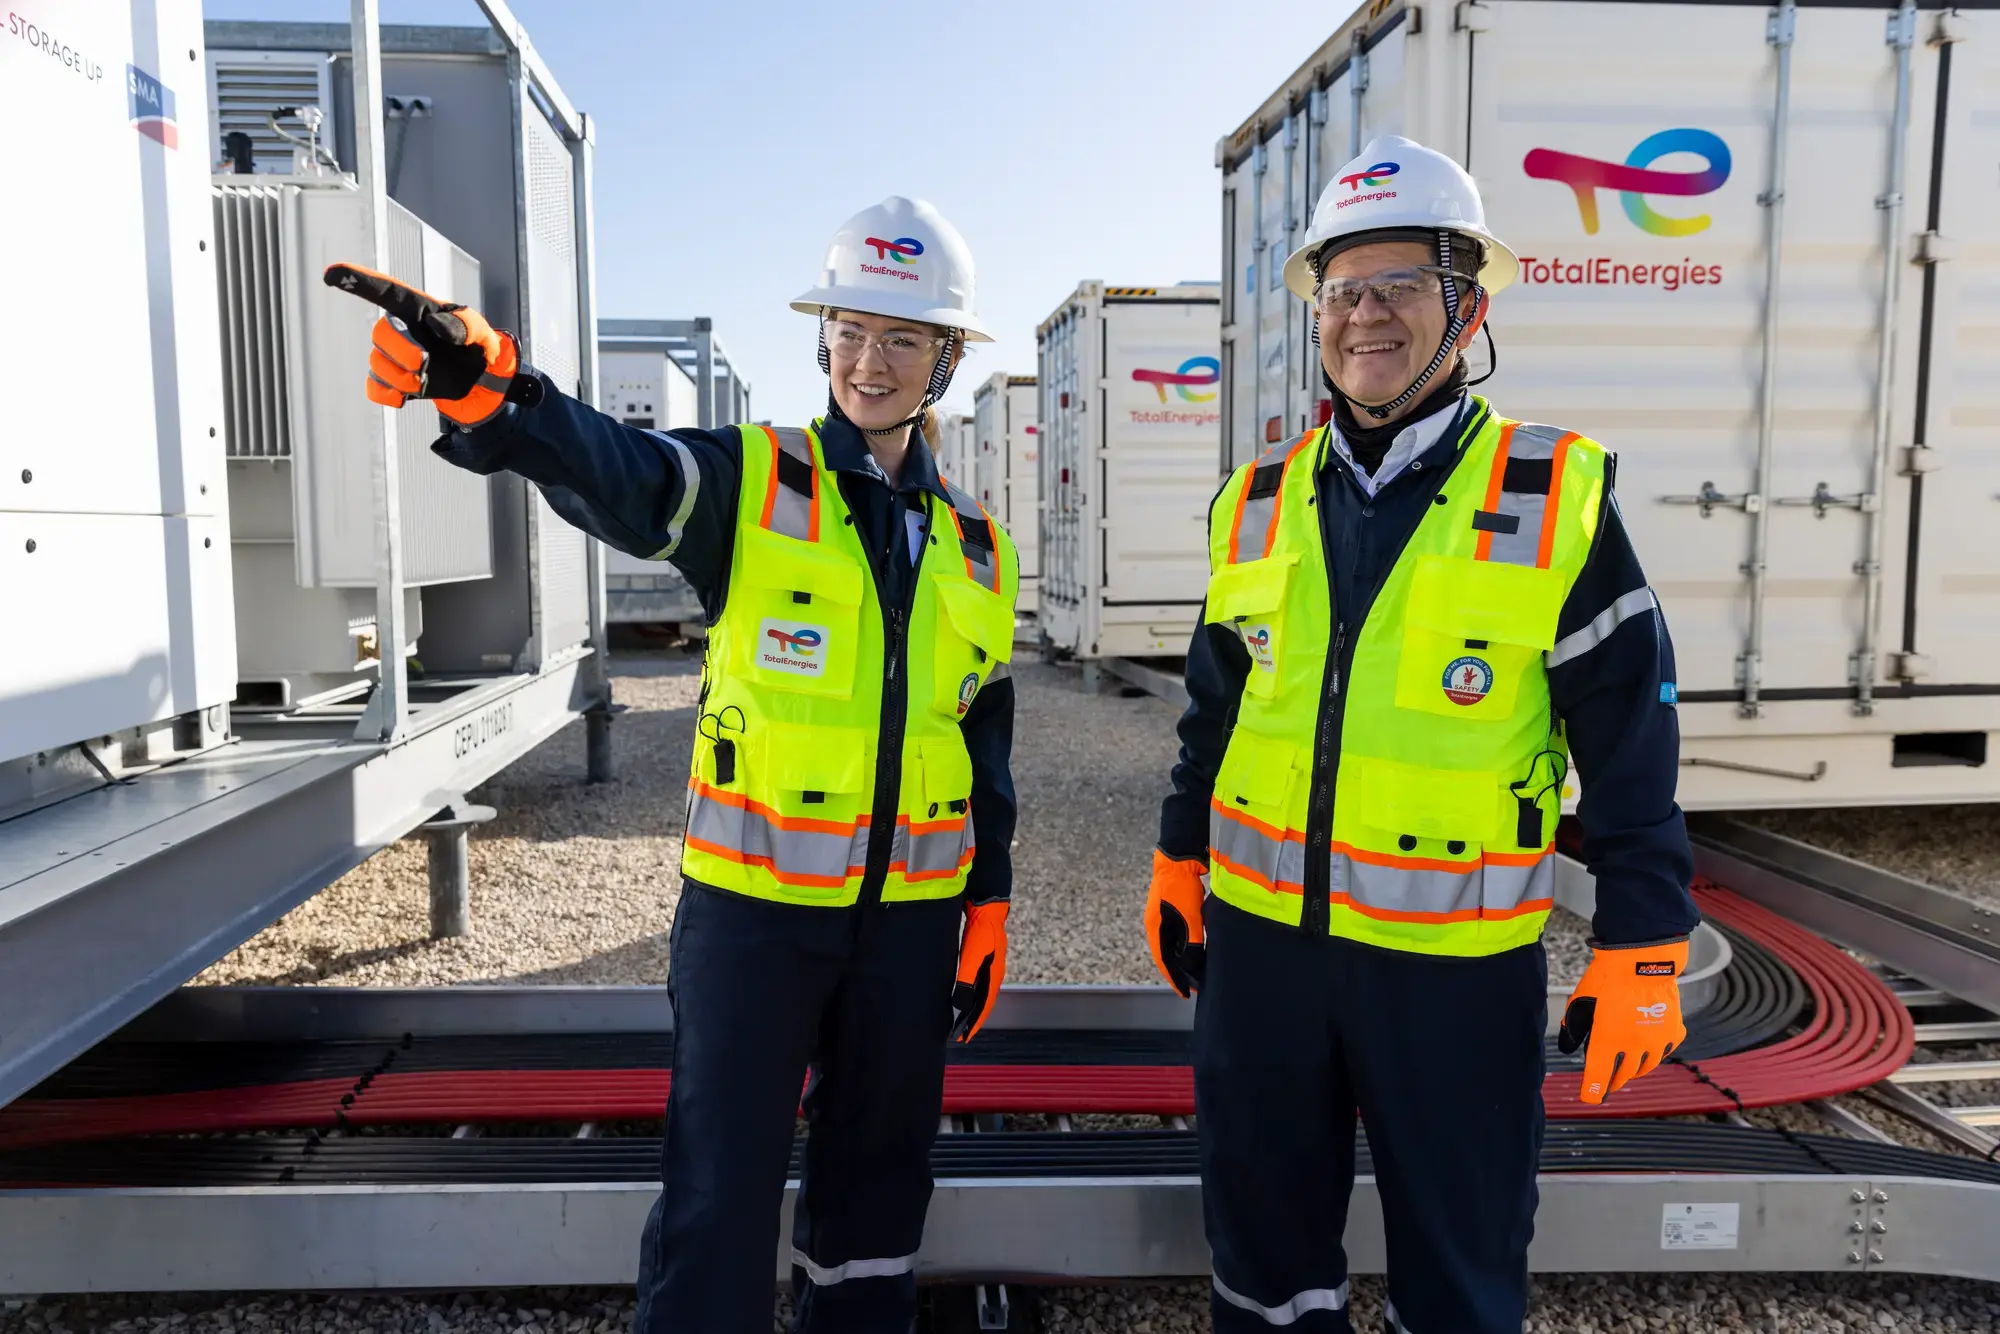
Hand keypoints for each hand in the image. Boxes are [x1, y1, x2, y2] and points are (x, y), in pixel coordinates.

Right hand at [323, 262, 519, 426]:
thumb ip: (465, 323)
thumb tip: (436, 325)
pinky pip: (374, 389)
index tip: (330, 274)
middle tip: (426, 363)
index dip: (357, 280)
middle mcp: (400, 329)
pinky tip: (406, 397)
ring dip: (404, 378)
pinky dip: (389, 396)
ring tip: (427, 380)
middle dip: (402, 352)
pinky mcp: (392, 382)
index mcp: (417, 309)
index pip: (383, 289)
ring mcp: (393, 356)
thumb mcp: (482, 331)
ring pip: (378, 365)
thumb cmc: (478, 347)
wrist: (480, 380)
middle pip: (380, 334)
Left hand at [950, 900, 1007, 1042]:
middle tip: (961, 1033)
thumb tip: (961, 1004)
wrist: (988, 907)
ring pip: (981, 993)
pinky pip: (978, 982)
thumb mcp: (971, 956)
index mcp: (993, 976)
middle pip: (984, 1002)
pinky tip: (965, 993)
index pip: (984, 1007)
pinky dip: (971, 993)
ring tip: (962, 1019)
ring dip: (972, 1007)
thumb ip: (966, 980)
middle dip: (973, 1019)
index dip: (974, 1023)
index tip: (964, 1037)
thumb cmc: (981, 930)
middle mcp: (994, 974)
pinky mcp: (984, 957)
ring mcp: (991, 965)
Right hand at [1145, 850, 1206, 996]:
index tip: (1183, 993)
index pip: (1163, 961)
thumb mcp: (1189, 916)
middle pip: (1166, 954)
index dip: (1173, 978)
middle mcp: (1156, 924)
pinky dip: (1184, 944)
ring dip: (1182, 957)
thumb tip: (1191, 963)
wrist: (1179, 857)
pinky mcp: (1172, 908)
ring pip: (1172, 944)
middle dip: (1178, 971)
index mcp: (1155, 928)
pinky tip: (1194, 947)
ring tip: (1194, 970)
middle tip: (1192, 985)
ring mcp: (1162, 915)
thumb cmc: (1181, 886)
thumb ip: (1191, 941)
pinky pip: (1177, 933)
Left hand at [1558, 936, 1689, 1102]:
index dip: (1593, 1090)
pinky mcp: (1673, 1031)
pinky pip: (1663, 1051)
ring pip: (1645, 1067)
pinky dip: (1654, 1054)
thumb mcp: (1581, 1001)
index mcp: (1608, 1040)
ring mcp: (1656, 1040)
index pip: (1598, 1075)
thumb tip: (1568, 1047)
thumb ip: (1574, 1026)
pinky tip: (1649, 1051)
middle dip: (1613, 1081)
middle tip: (1608, 1083)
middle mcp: (1634, 1046)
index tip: (1591, 1097)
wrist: (1643, 959)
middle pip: (1623, 1074)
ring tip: (1628, 1070)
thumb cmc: (1608, 977)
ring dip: (1634, 1071)